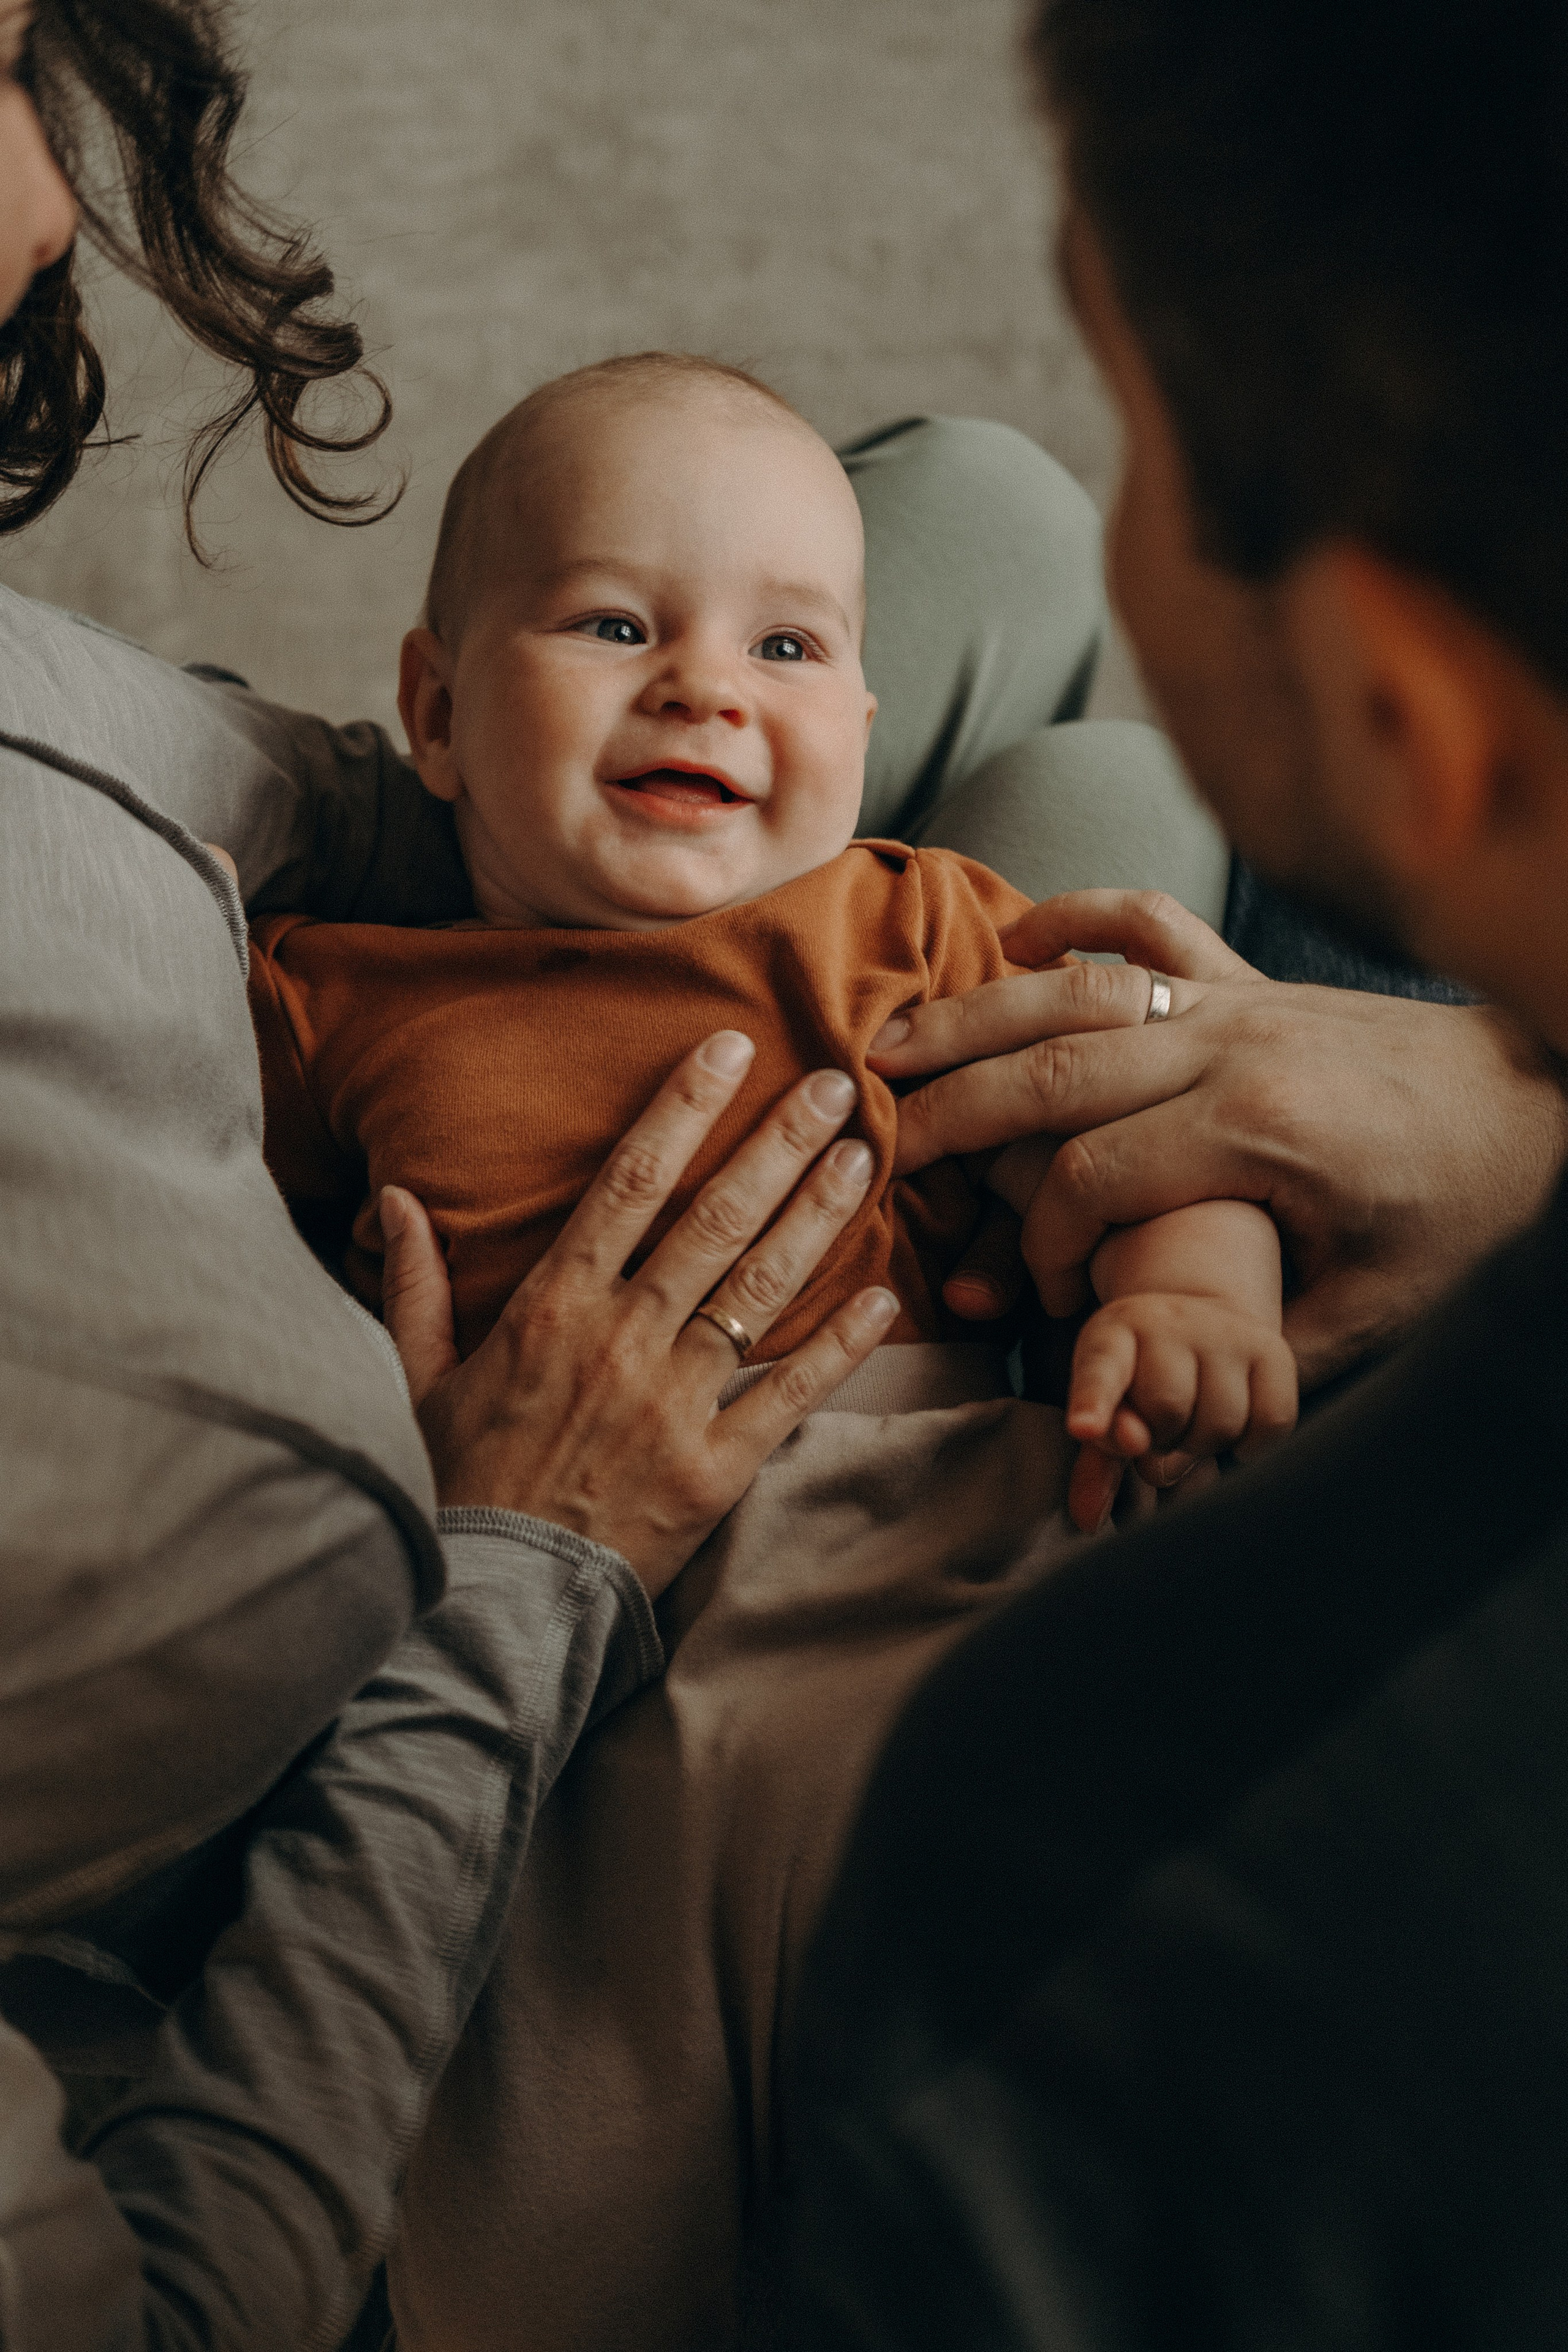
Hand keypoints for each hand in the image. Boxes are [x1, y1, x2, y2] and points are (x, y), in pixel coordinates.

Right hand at [377, 1032, 899, 1597]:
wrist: (485, 1607)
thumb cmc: (451, 1488)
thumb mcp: (411, 1379)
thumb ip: (413, 1284)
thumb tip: (396, 1199)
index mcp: (550, 1307)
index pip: (627, 1184)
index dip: (682, 1110)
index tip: (728, 1050)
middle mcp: (620, 1341)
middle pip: (714, 1221)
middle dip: (780, 1145)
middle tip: (836, 1085)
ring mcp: (673, 1405)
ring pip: (760, 1291)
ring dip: (817, 1219)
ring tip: (865, 1157)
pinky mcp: (715, 1472)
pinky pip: (789, 1395)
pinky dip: (841, 1346)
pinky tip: (885, 1297)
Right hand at [872, 889, 1566, 1387]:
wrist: (1545, 1107)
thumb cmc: (1465, 1211)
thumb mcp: (1373, 1309)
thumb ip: (1257, 1343)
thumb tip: (1158, 1384)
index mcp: (1257, 1132)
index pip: (1093, 1176)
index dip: (1040, 1243)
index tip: (1036, 1298)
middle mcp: (1235, 1048)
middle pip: (1055, 1067)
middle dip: (954, 1111)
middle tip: (877, 1144)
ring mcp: (1242, 999)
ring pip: (1079, 988)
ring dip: (978, 1012)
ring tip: (893, 1041)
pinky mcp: (1256, 978)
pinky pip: (1152, 925)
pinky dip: (1080, 919)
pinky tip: (1019, 934)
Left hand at [1064, 1292, 1297, 1532]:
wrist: (1201, 1324)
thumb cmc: (1143, 1378)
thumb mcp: (1110, 1405)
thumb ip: (1099, 1456)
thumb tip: (1088, 1518)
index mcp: (1113, 1334)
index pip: (1101, 1369)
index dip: (1093, 1401)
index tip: (1084, 1429)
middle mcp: (1169, 1321)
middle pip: (1167, 1410)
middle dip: (1163, 1438)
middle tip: (1162, 1428)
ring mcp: (1225, 1332)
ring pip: (1220, 1423)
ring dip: (1205, 1444)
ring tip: (1194, 1422)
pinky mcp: (1272, 1350)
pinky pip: (1271, 1423)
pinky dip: (1253, 1444)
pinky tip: (1234, 1428)